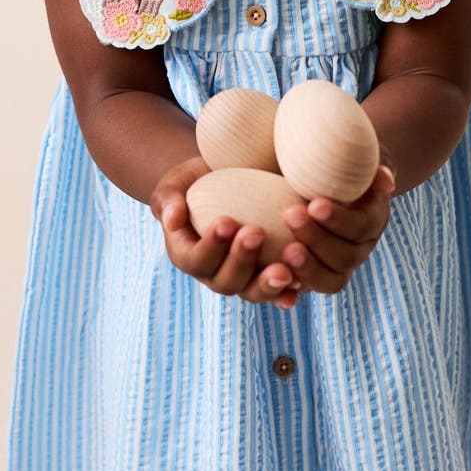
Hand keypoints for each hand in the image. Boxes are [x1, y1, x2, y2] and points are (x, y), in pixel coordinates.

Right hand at [149, 154, 304, 309]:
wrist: (228, 179)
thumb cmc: (199, 179)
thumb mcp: (178, 182)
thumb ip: (168, 198)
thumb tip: (172, 217)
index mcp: (188, 255)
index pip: (195, 259)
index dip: (210, 246)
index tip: (226, 221)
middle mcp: (214, 273)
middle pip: (226, 281)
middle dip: (241, 260)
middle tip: (255, 232)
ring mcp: (244, 278)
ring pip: (253, 292)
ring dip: (268, 285)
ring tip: (285, 270)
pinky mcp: (268, 274)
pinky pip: (279, 290)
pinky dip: (288, 290)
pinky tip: (301, 283)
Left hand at [277, 163, 396, 295]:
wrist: (326, 181)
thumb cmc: (336, 162)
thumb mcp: (354, 158)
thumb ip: (368, 165)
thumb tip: (384, 178)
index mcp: (372, 220)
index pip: (360, 227)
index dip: (339, 220)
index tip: (314, 204)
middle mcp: (359, 248)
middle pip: (345, 257)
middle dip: (317, 239)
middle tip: (290, 216)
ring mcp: (338, 266)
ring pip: (330, 280)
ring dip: (307, 268)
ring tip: (284, 251)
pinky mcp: (315, 275)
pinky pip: (306, 289)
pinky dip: (291, 287)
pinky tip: (273, 274)